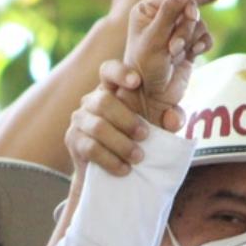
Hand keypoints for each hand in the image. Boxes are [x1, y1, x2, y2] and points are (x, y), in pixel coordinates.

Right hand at [65, 59, 164, 176]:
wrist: (110, 175)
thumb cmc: (136, 141)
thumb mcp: (158, 127)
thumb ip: (170, 119)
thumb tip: (173, 119)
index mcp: (111, 90)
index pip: (108, 70)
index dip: (120, 73)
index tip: (136, 82)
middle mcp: (91, 100)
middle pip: (104, 102)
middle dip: (127, 120)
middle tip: (145, 136)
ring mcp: (80, 120)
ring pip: (98, 127)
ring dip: (121, 144)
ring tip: (138, 157)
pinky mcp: (72, 140)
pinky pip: (91, 148)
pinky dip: (111, 160)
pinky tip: (124, 169)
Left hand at [124, 0, 218, 117]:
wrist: (151, 97)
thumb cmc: (144, 67)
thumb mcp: (154, 38)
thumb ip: (170, 11)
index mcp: (148, 9)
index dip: (188, 1)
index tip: (191, 15)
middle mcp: (162, 17)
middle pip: (191, 6)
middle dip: (188, 25)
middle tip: (175, 44)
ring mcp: (176, 32)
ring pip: (199, 23)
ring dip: (191, 38)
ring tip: (174, 53)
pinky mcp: (189, 45)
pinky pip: (205, 36)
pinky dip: (202, 44)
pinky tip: (193, 54)